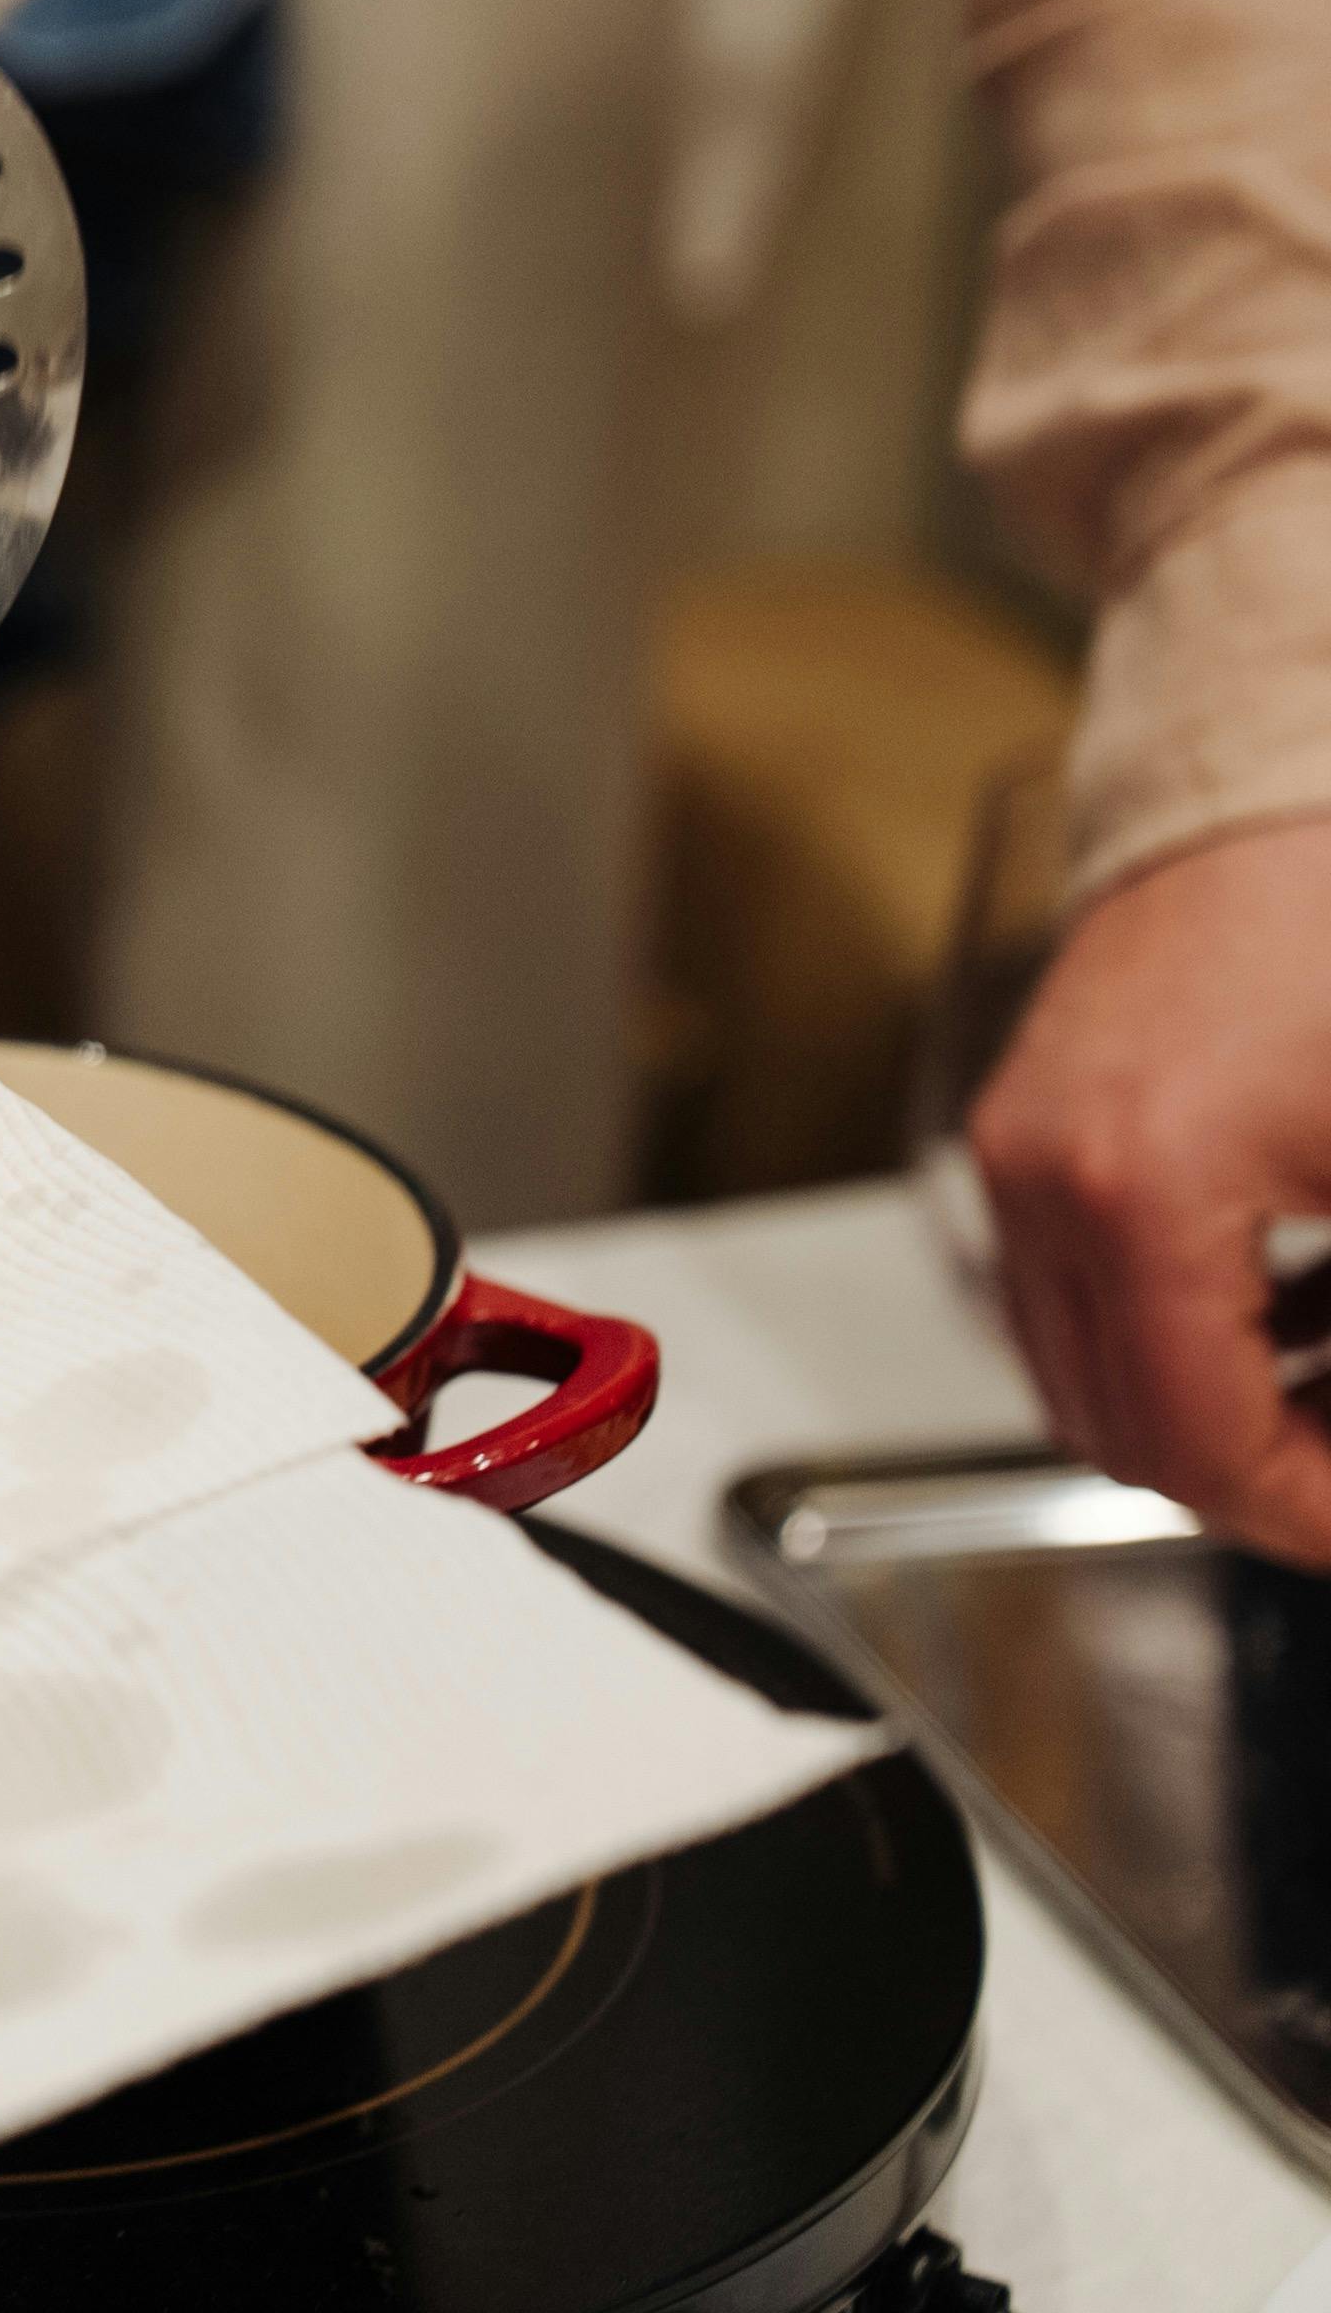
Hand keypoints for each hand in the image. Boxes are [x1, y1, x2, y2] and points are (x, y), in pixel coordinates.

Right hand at [973, 812, 1330, 1561]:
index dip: (1309, 1513)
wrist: (1274, 802)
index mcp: (1136, 1198)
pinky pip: (1068, 1298)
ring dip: (1204, 1415)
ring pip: (1081, 1379)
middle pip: (1120, 1434)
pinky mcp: (1024, 1133)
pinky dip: (1168, 1340)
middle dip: (1258, 1479)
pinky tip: (1286, 1321)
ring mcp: (1016, 1160)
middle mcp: (1042, 1186)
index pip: (1201, 1444)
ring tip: (1327, 1401)